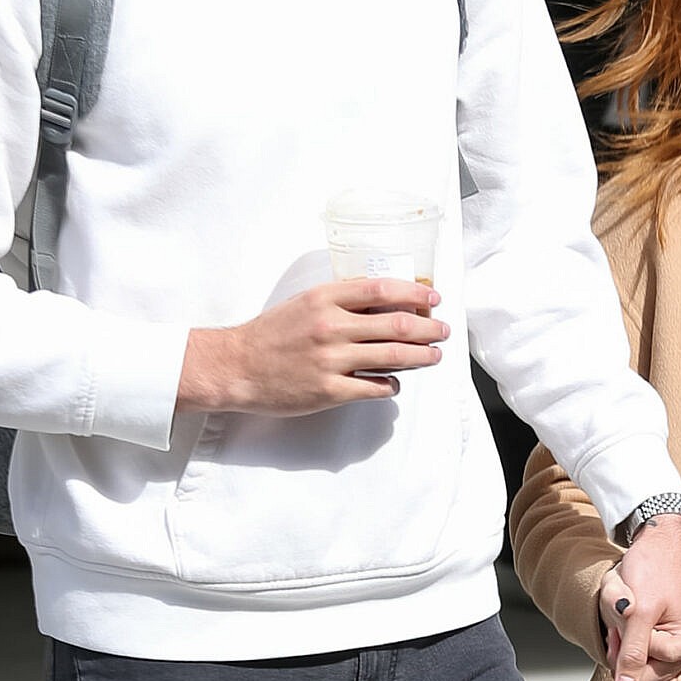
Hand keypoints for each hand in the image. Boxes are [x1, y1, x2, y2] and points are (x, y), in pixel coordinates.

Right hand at [179, 279, 447, 414]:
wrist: (236, 367)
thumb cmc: (271, 334)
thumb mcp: (304, 303)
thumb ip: (340, 301)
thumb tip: (385, 303)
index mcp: (324, 298)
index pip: (381, 289)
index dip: (415, 293)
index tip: (434, 297)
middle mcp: (330, 326)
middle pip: (397, 324)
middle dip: (428, 328)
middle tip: (443, 331)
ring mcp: (331, 360)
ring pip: (393, 356)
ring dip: (421, 356)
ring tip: (434, 356)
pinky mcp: (329, 391)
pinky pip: (375, 387)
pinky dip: (393, 384)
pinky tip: (396, 382)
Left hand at [601, 516, 680, 680]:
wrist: (662, 539)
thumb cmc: (655, 568)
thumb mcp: (638, 609)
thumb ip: (634, 652)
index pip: (649, 678)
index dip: (627, 653)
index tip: (623, 624)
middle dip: (627, 653)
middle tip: (621, 625)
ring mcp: (677, 652)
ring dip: (626, 654)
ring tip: (623, 631)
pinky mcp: (666, 646)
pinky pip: (644, 667)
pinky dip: (629, 651)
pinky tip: (624, 634)